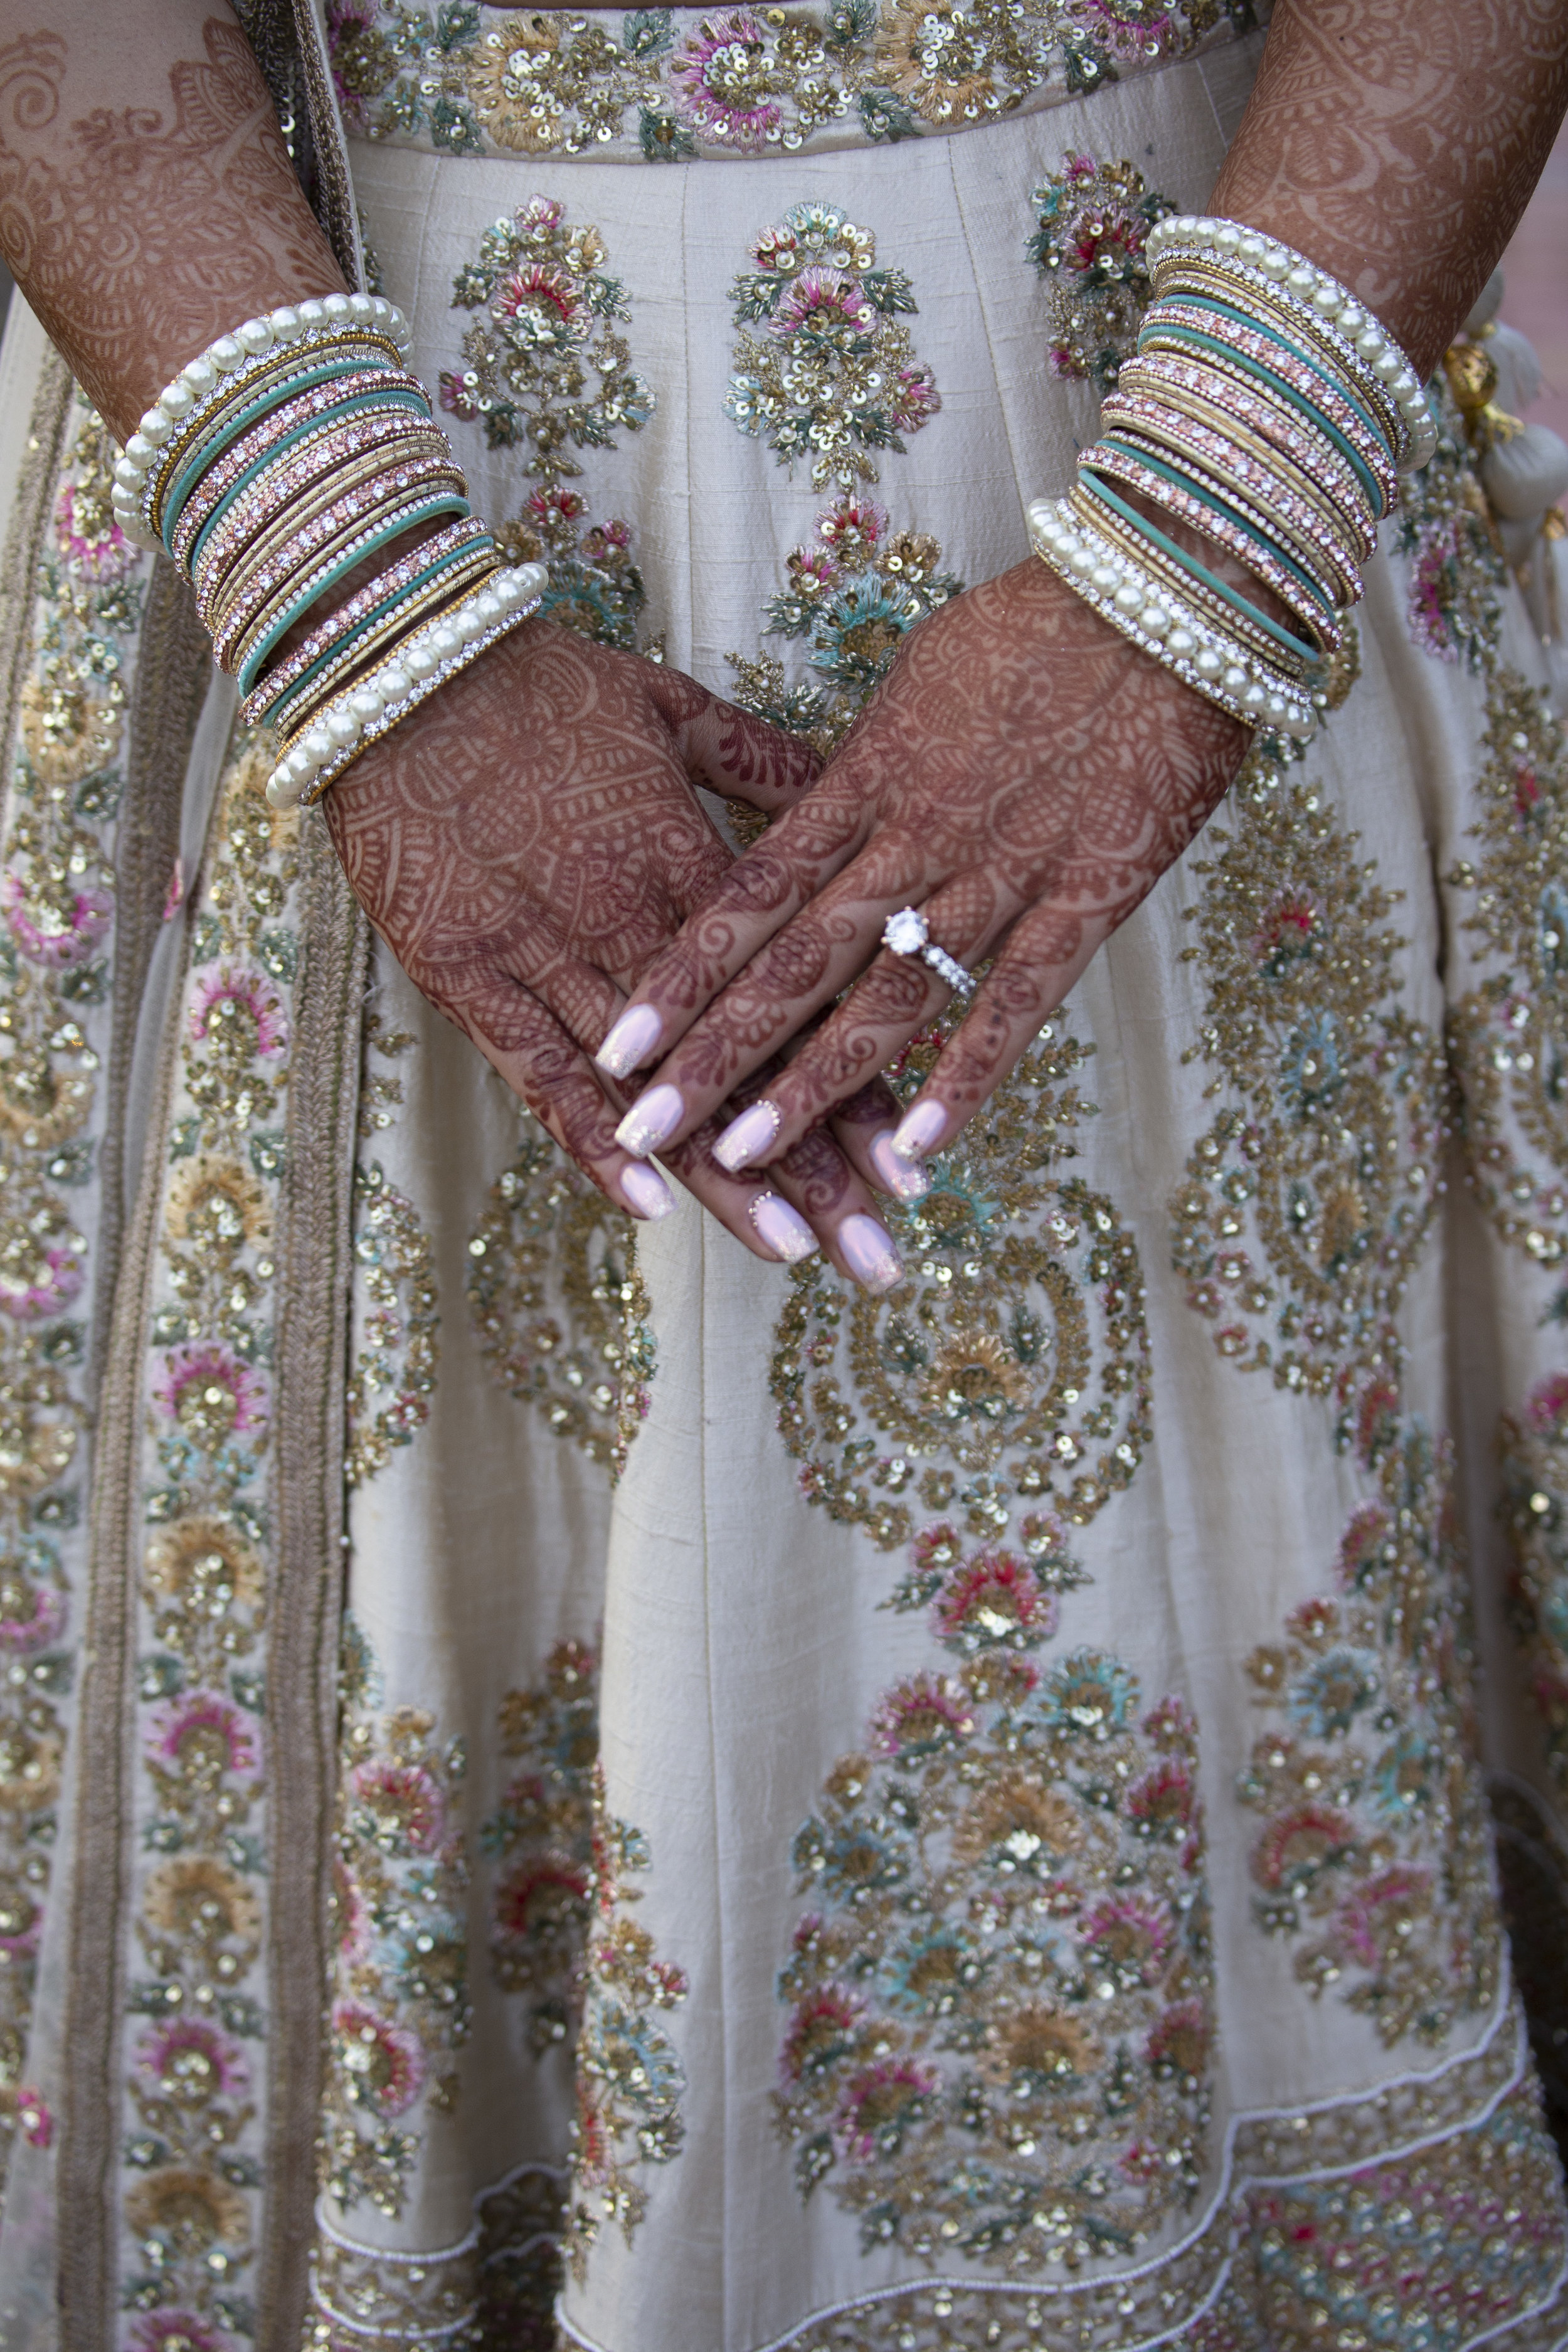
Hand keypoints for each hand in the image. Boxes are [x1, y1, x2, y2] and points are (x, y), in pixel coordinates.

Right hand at [322, 619, 910, 1284]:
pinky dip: (590, 1141)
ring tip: (796, 1255)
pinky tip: (646, 1207)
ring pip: (655, 1087)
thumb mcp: (671, 706)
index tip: (914, 1163)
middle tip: (878, 1257)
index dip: (858, 1086)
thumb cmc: (540, 683)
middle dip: (815, 1168)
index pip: (795, 999)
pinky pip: (538, 1072)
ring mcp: (548, 954)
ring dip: (726, 1179)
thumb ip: (762, 764)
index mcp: (693, 862)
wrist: (398, 667)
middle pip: (742, 1065)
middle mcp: (633, 922)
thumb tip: (843, 801)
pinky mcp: (469, 974)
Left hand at [592, 557, 1248, 1171]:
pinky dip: (966, 1076)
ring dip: (812, 1084)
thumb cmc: (1038, 623)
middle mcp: (915, 836)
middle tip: (645, 1130)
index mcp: (865, 777)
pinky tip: (917, 1147)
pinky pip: (1017, 1002)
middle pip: (793, 963)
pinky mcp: (1088, 898)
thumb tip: (810, 808)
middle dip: (713, 1055)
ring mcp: (999, 873)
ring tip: (746, 1157)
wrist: (1169, 592)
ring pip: (886, 996)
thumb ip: (860, 764)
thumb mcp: (917, 678)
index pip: (749, 893)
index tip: (614, 1045)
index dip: (680, 975)